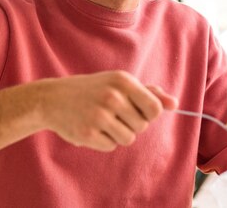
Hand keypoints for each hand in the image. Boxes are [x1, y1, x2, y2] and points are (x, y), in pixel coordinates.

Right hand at [39, 71, 177, 150]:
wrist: (53, 98)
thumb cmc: (92, 90)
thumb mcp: (118, 84)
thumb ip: (147, 93)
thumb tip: (174, 104)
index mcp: (123, 81)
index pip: (155, 109)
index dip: (149, 114)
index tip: (137, 111)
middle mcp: (112, 97)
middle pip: (142, 126)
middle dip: (131, 123)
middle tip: (112, 113)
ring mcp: (99, 115)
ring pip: (128, 138)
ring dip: (118, 134)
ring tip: (102, 121)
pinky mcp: (88, 133)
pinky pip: (111, 146)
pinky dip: (104, 141)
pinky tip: (91, 128)